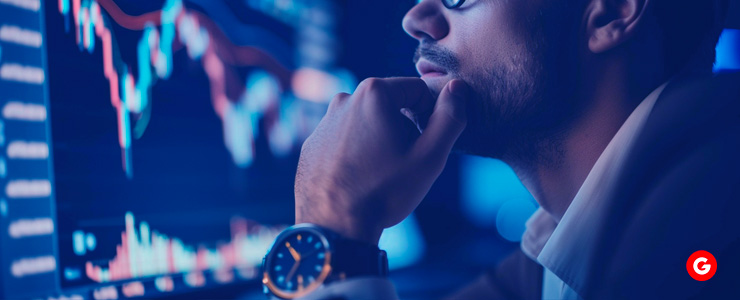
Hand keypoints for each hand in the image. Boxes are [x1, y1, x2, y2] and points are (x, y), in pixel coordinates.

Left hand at [295, 77, 469, 244]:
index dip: (430, 118)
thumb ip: (449, 117)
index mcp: (373, 93)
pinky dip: (356, 152)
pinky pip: (345, 139)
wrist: (334, 227)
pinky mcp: (313, 143)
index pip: (418, 91)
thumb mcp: (429, 156)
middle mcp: (344, 99)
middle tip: (403, 164)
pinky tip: (359, 178)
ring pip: (368, 122)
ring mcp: (323, 122)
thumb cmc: (384, 191)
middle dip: (404, 129)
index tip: (424, 146)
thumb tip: (458, 87)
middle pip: (391, 105)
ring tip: (380, 173)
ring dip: (380, 140)